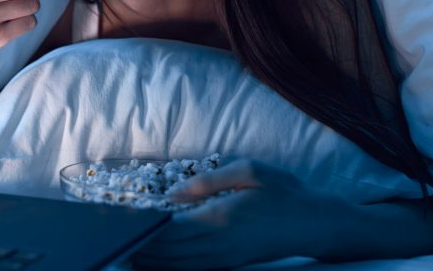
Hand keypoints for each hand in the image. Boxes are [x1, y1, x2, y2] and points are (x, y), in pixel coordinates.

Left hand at [134, 159, 337, 268]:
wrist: (317, 223)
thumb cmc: (284, 191)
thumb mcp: (249, 171)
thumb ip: (207, 182)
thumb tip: (172, 195)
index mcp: (222, 218)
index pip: (170, 231)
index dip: (144, 229)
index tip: (122, 221)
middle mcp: (220, 244)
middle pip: (169, 253)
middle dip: (140, 246)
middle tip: (116, 236)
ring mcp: (226, 259)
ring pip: (178, 266)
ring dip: (151, 260)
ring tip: (127, 250)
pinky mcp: (231, 264)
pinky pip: (193, 270)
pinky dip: (170, 266)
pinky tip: (157, 259)